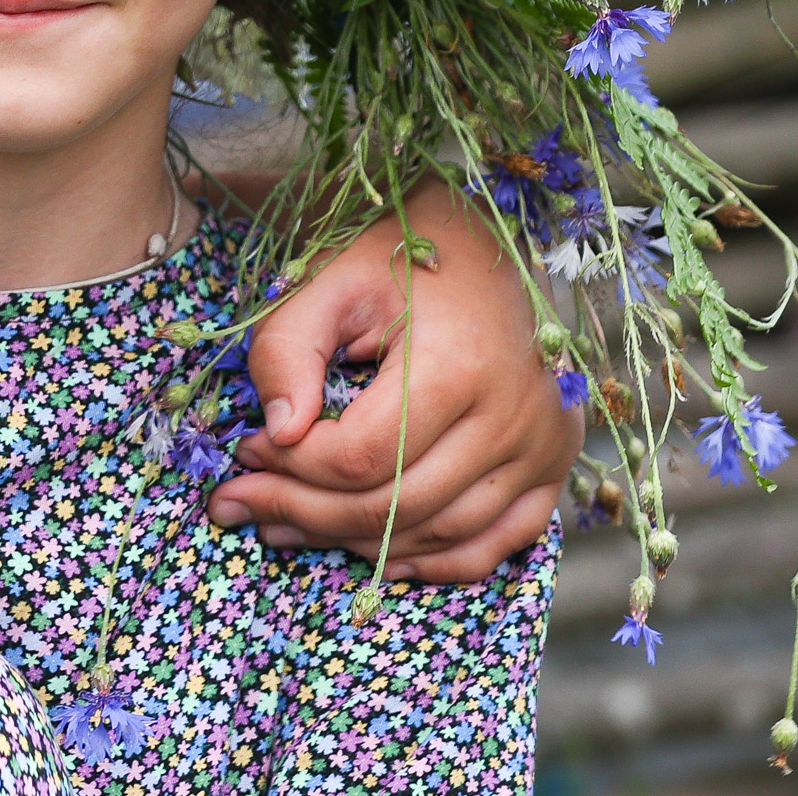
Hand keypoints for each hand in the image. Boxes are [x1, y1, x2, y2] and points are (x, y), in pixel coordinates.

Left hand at [204, 179, 580, 581]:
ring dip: (355, 544)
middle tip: (241, 504)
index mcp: (458, 365)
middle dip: (303, 511)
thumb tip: (276, 433)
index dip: (291, 468)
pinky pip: (496, 544)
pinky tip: (375, 553)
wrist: (491, 237)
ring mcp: (544, 447)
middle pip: (396, 505)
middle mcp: (514, 417)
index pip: (360, 457)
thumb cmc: (401, 255)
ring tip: (284, 525)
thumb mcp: (330, 282)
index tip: (245, 448)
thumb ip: (287, 349)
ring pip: (440, 534)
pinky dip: (434, 560)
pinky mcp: (556, 464)